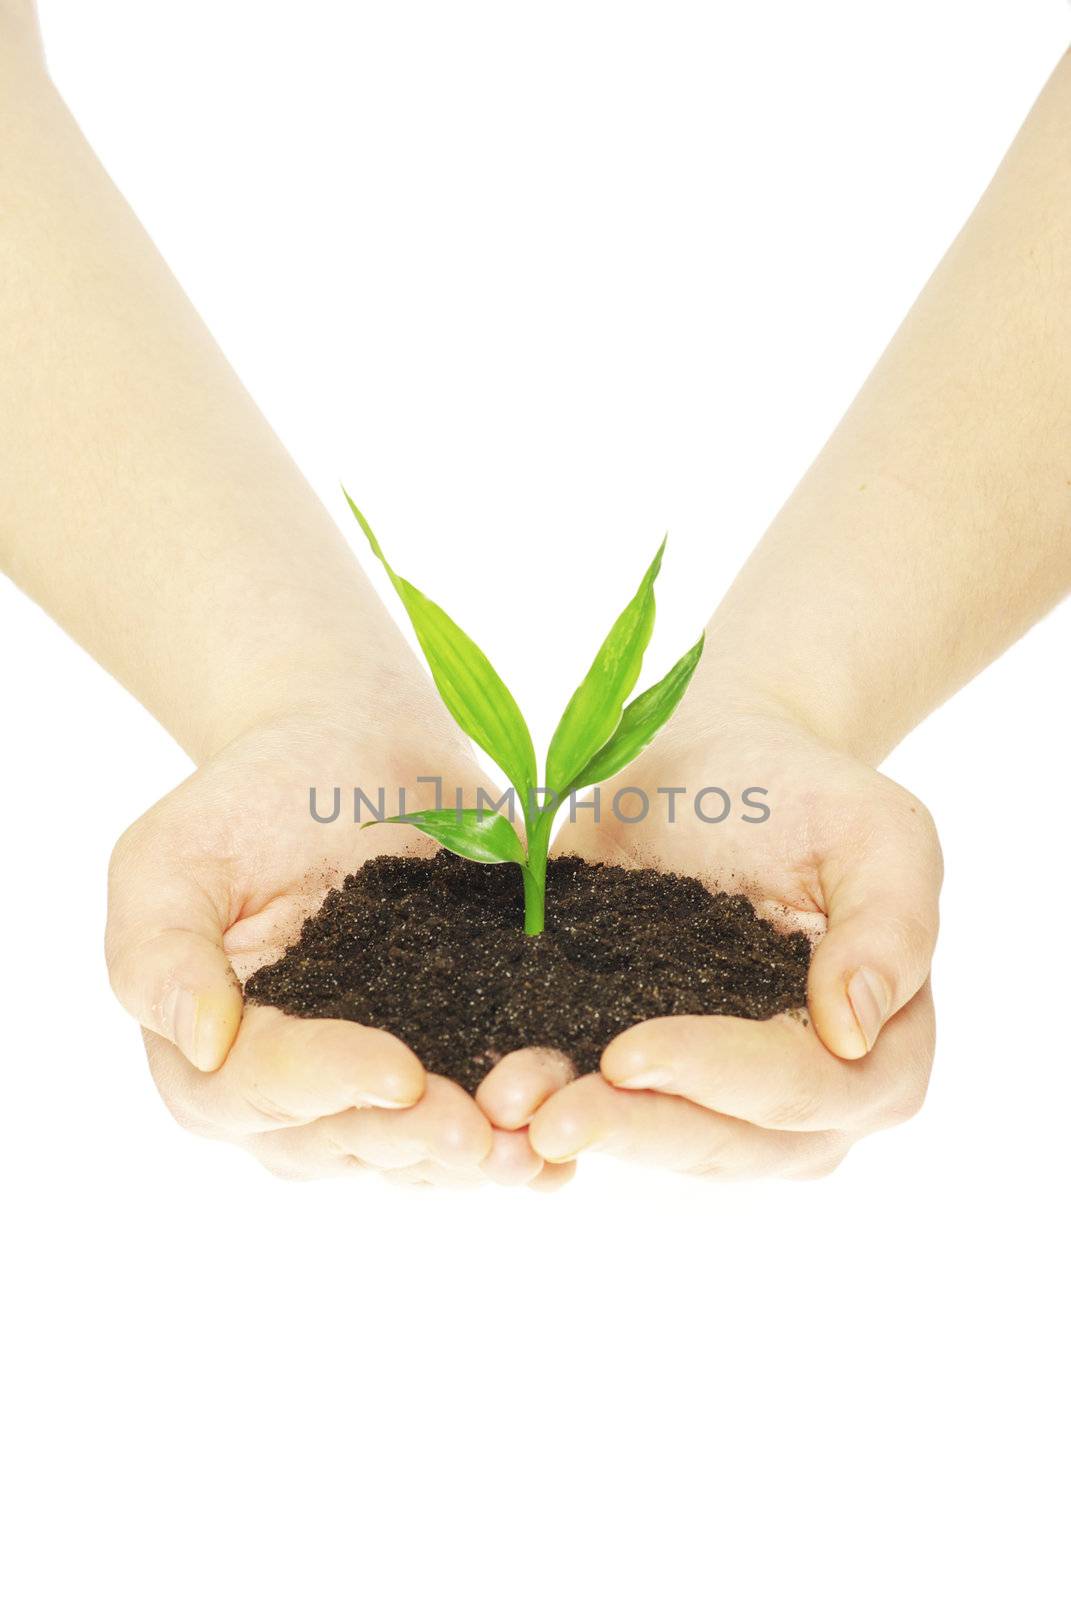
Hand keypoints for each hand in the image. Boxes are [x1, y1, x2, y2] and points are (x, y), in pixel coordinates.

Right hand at [105, 713, 568, 1189]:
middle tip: (484, 1128)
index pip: (263, 1088)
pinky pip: (485, 1118)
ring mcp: (381, 1089)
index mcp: (215, 1054)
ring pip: (422, 1151)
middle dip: (419, 1139)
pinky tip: (570, 1144)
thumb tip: (201, 1042)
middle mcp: (296, 1096)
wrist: (353, 747)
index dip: (330, 1086)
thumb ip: (159, 951)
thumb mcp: (171, 856)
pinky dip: (527, 1136)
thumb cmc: (250, 797)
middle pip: (350, 1140)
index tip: (400, 1075)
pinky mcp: (455, 1059)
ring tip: (539, 1142)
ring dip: (482, 1153)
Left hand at [502, 709, 940, 1179]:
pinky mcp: (648, 1080)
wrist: (715, 761)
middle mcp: (809, 1106)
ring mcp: (722, 1103)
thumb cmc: (805, 789)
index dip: (715, 1076)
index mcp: (881, 1056)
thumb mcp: (878, 831)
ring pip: (658, 1142)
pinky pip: (605, 1109)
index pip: (799, 1087)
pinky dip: (551, 1102)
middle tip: (547, 1117)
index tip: (627, 1054)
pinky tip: (494, 1097)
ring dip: (583, 1129)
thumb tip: (853, 1032)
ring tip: (505, 1110)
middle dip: (633, 1129)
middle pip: (724, 1141)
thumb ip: (892, 925)